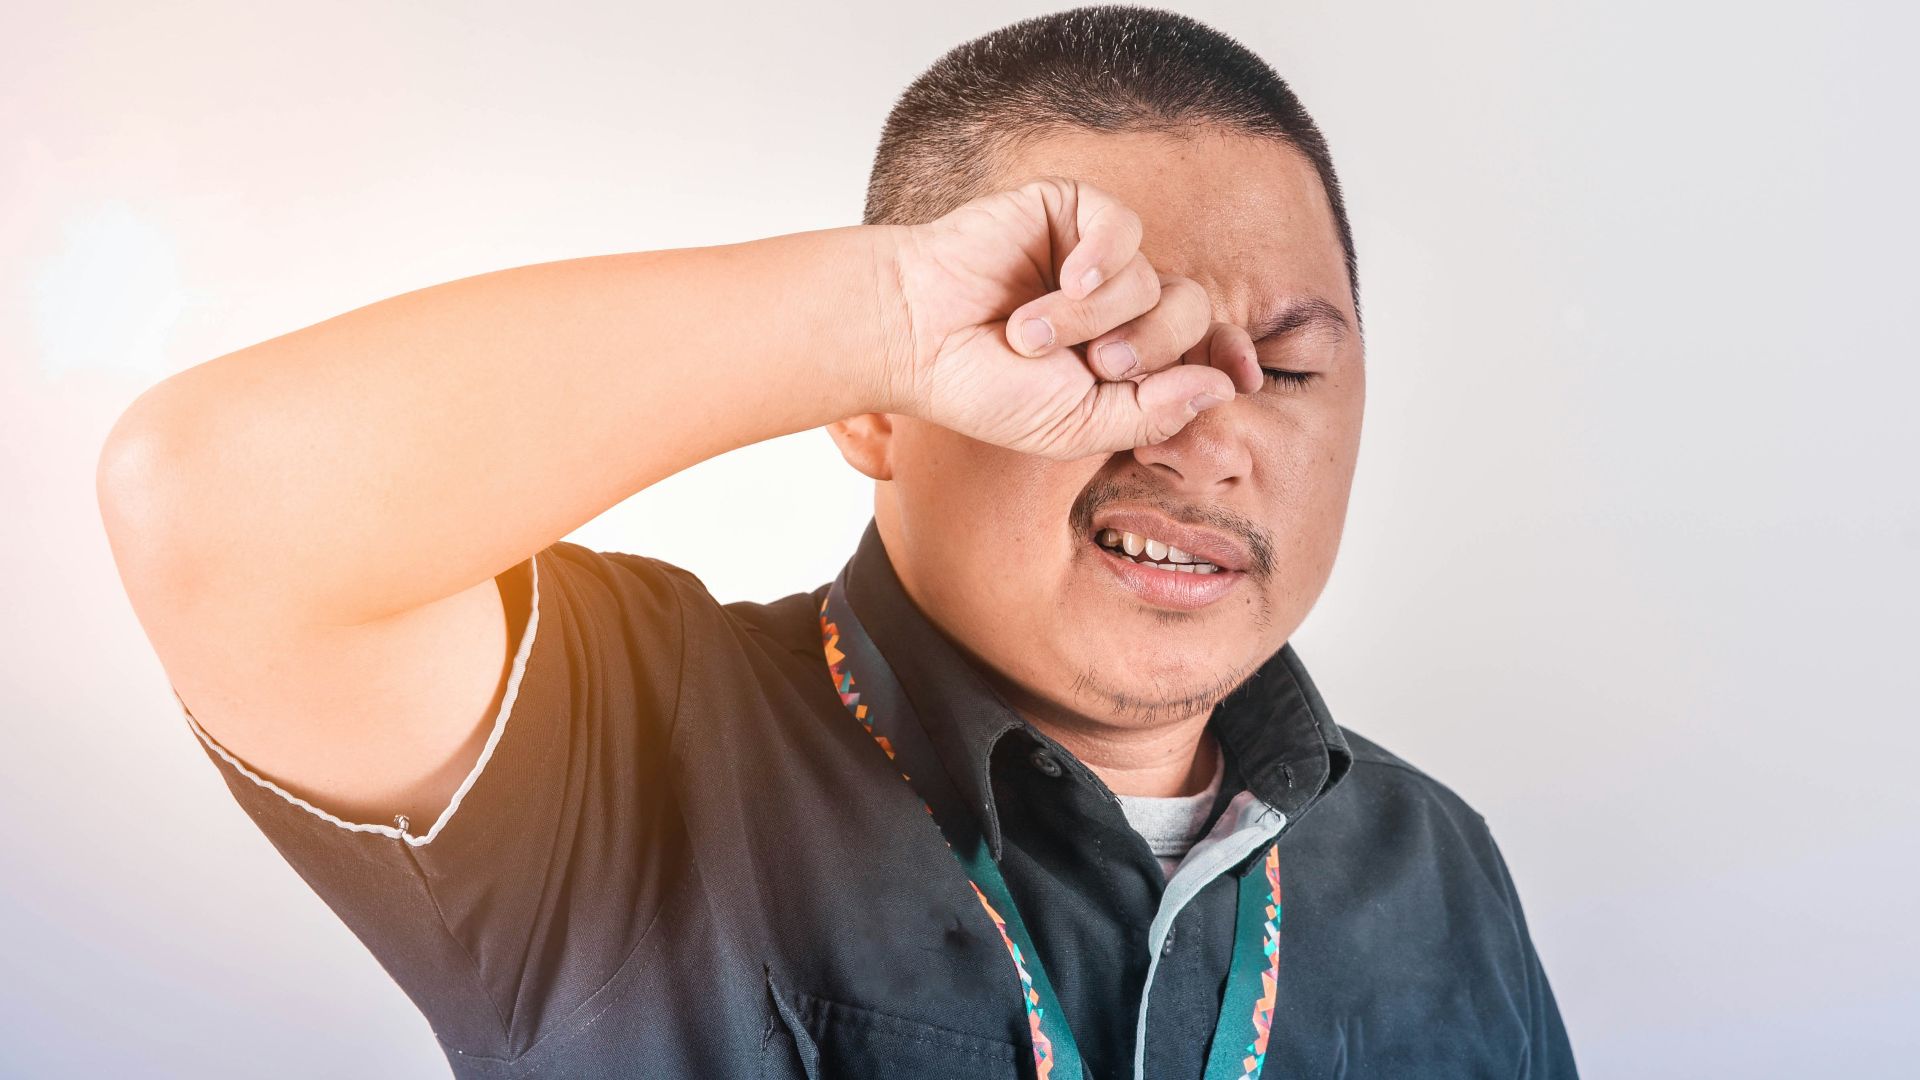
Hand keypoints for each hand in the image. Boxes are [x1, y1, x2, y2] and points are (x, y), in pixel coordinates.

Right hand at [877, 177, 1262, 459]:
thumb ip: (1154, 413)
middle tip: (1093, 366)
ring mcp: (1097, 256)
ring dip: (1093, 316)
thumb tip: (1226, 386)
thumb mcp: (1077, 426)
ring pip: (1154, 279)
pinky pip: (1124, 228)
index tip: (1245, 376)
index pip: (1205, 348)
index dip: (1231, 356)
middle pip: (1191, 314)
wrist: (916, 338)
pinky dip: (1101, 259)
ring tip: (1029, 334)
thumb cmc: (984, 388)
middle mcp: (1121, 304)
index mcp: (1128, 356)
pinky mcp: (1070, 212)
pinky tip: (1066, 279)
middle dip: (1149, 347)